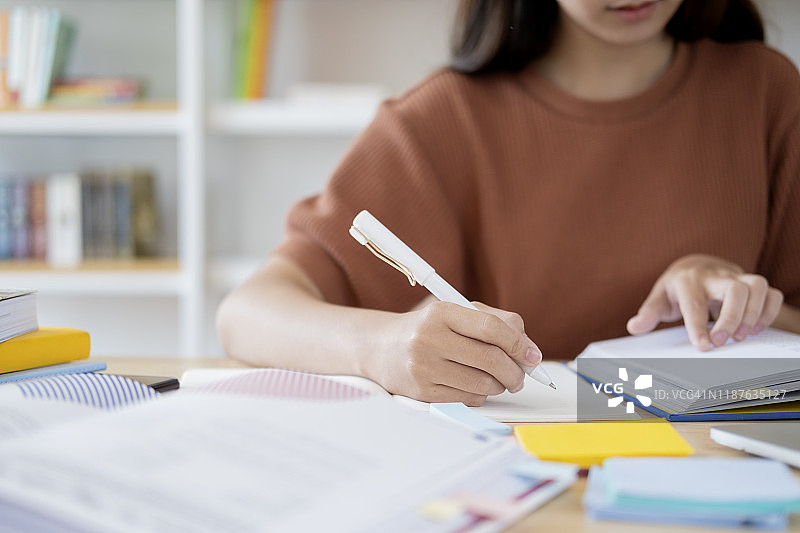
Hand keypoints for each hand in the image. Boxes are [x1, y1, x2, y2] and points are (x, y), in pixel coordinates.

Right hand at [366, 301, 541, 405]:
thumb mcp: (454, 313)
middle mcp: (429, 338)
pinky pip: (468, 399)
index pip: (491, 328)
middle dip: (515, 372)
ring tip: (496, 379)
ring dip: (499, 385)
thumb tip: (528, 346)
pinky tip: (473, 386)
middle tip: (521, 376)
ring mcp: (424, 367)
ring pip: (482, 384)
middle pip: (490, 359)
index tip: (533, 356)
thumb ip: (493, 321)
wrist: (381, 348)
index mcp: (441, 313)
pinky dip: (480, 395)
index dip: (518, 343)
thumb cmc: (426, 330)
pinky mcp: (422, 391)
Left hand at [627, 254, 783, 350]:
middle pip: (735, 289)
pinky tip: (756, 329)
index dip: (699, 326)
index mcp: (688, 280)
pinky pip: (771, 292)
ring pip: (757, 285)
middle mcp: (714, 276)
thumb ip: (648, 313)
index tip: (704, 346)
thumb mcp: (659, 297)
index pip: (695, 302)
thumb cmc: (677, 286)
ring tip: (743, 336)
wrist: (695, 265)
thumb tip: (634, 327)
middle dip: (733, 318)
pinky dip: (770, 311)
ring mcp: (736, 277)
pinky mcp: (751, 282)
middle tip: (724, 342)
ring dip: (754, 313)